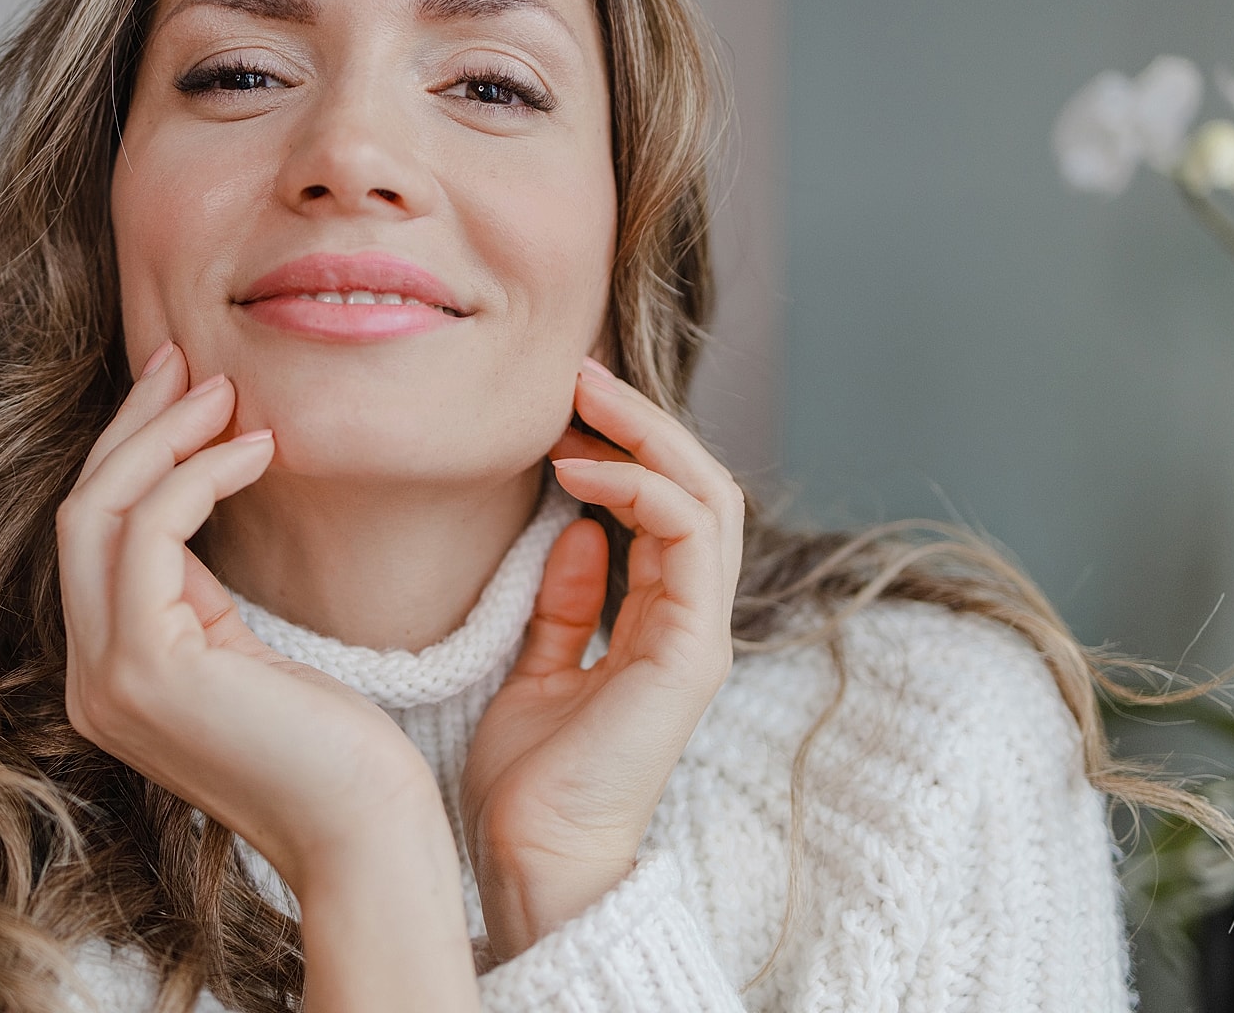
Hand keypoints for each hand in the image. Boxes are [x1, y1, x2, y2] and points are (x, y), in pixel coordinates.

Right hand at [58, 342, 479, 1010]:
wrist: (365, 836)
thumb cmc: (334, 752)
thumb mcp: (248, 653)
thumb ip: (199, 595)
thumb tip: (190, 500)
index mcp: (108, 675)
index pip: (93, 537)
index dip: (130, 452)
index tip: (182, 389)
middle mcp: (89, 680)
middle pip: (80, 511)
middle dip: (133, 426)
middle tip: (190, 362)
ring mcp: (109, 679)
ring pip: (100, 512)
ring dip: (163, 437)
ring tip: (227, 393)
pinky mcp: (149, 669)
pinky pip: (148, 534)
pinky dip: (199, 477)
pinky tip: (258, 451)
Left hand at [460, 357, 742, 962]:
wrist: (531, 860)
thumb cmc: (527, 784)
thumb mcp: (536, 671)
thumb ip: (566, 606)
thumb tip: (577, 530)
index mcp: (658, 627)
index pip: (667, 508)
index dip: (624, 446)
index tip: (558, 410)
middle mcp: (689, 623)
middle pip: (697, 487)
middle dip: (641, 420)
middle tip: (575, 373)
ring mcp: (697, 635)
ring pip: (707, 496)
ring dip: (647, 433)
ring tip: (581, 396)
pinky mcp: (689, 650)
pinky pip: (690, 536)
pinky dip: (641, 485)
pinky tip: (578, 468)